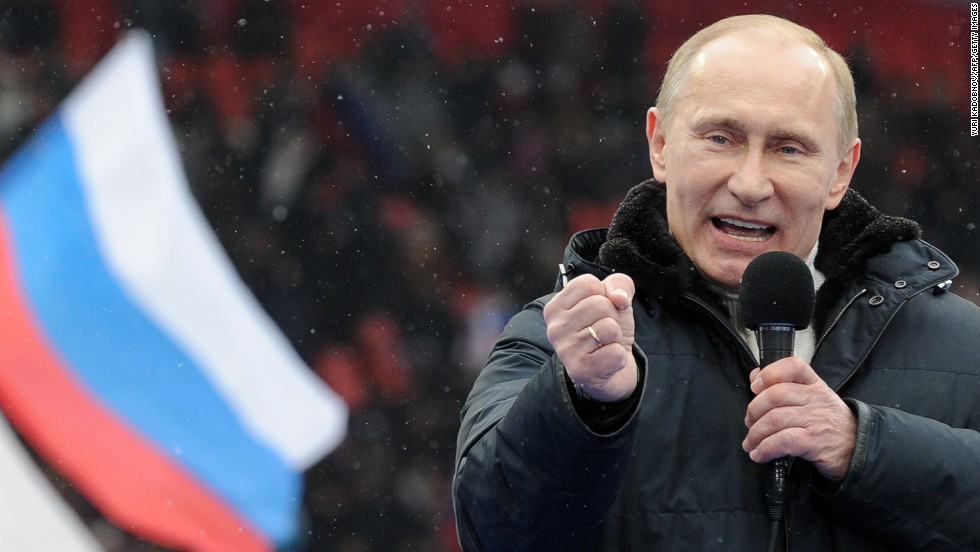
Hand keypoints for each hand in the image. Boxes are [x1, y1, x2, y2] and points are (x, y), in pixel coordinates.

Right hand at [542, 273, 635, 401]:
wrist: (612, 370)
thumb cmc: (607, 330)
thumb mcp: (615, 300)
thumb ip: (620, 284)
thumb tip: (619, 298)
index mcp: (556, 307)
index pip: (588, 283)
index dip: (604, 294)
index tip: (600, 310)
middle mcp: (555, 328)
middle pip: (600, 304)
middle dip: (613, 316)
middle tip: (604, 331)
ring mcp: (565, 350)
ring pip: (609, 328)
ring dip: (616, 337)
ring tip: (605, 345)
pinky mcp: (580, 370)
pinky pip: (615, 353)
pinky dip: (619, 357)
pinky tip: (607, 361)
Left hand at [742, 358, 856, 480]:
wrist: (859, 450)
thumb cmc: (829, 424)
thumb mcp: (812, 400)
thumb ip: (784, 387)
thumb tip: (754, 377)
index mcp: (814, 384)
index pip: (793, 366)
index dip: (769, 373)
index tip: (755, 387)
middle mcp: (816, 398)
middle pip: (775, 395)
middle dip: (754, 411)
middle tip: (750, 423)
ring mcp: (817, 419)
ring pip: (775, 419)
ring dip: (755, 434)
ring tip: (751, 443)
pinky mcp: (815, 442)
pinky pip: (783, 441)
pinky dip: (765, 449)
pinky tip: (760, 454)